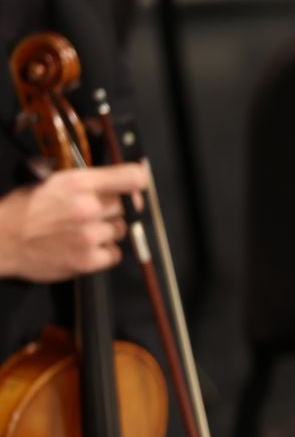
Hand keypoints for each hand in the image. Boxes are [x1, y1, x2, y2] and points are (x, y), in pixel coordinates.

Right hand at [0, 165, 142, 282]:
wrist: (1, 241)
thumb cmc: (23, 210)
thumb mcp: (52, 182)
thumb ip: (86, 182)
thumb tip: (119, 179)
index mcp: (78, 183)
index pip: (132, 177)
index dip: (138, 180)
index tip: (137, 185)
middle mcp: (89, 207)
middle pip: (128, 206)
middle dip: (115, 208)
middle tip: (94, 213)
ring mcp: (90, 234)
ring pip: (121, 230)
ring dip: (108, 231)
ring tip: (83, 231)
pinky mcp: (89, 259)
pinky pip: (115, 253)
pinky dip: (105, 252)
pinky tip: (86, 247)